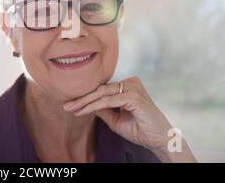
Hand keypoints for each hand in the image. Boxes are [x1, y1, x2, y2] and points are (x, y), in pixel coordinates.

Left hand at [63, 76, 196, 161]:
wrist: (159, 140)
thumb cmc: (140, 129)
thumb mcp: (115, 120)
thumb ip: (102, 110)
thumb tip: (85, 104)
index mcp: (127, 86)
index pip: (102, 90)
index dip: (85, 97)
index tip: (70, 105)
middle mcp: (130, 83)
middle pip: (100, 90)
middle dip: (81, 99)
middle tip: (66, 106)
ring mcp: (133, 88)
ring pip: (102, 94)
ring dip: (85, 102)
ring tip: (71, 109)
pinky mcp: (134, 96)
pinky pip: (108, 101)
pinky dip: (94, 106)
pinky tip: (82, 111)